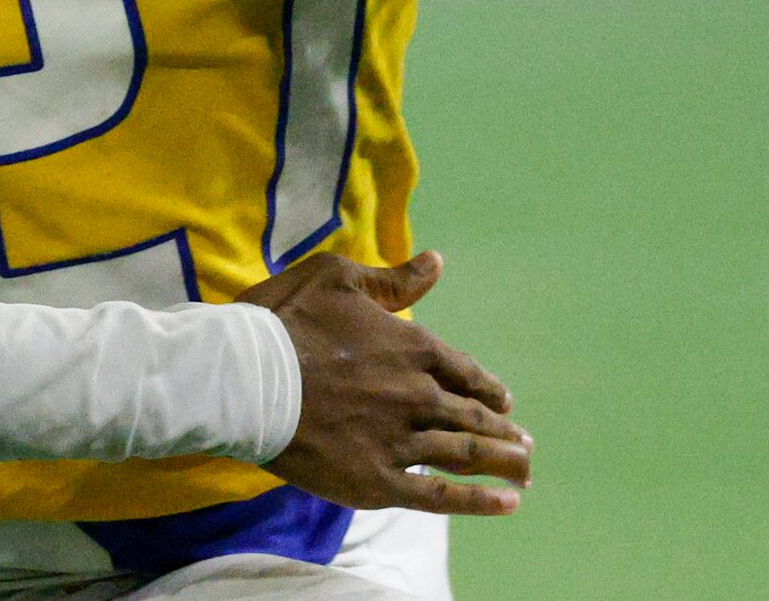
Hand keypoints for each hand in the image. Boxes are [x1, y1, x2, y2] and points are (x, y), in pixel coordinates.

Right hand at [239, 250, 531, 517]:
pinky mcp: (378, 480)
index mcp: (413, 348)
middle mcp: (418, 395)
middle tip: (526, 446)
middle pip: (474, 417)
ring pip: (466, 455)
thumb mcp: (337, 277)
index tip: (504, 402)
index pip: (466, 372)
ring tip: (525, 474)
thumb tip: (437, 263)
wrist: (242, 377)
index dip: (489, 389)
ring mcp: (401, 441)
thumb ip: (392, 278)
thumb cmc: (284, 319)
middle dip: (506, 432)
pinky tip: (506, 505)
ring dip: (503, 463)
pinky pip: (439, 496)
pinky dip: (479, 502)